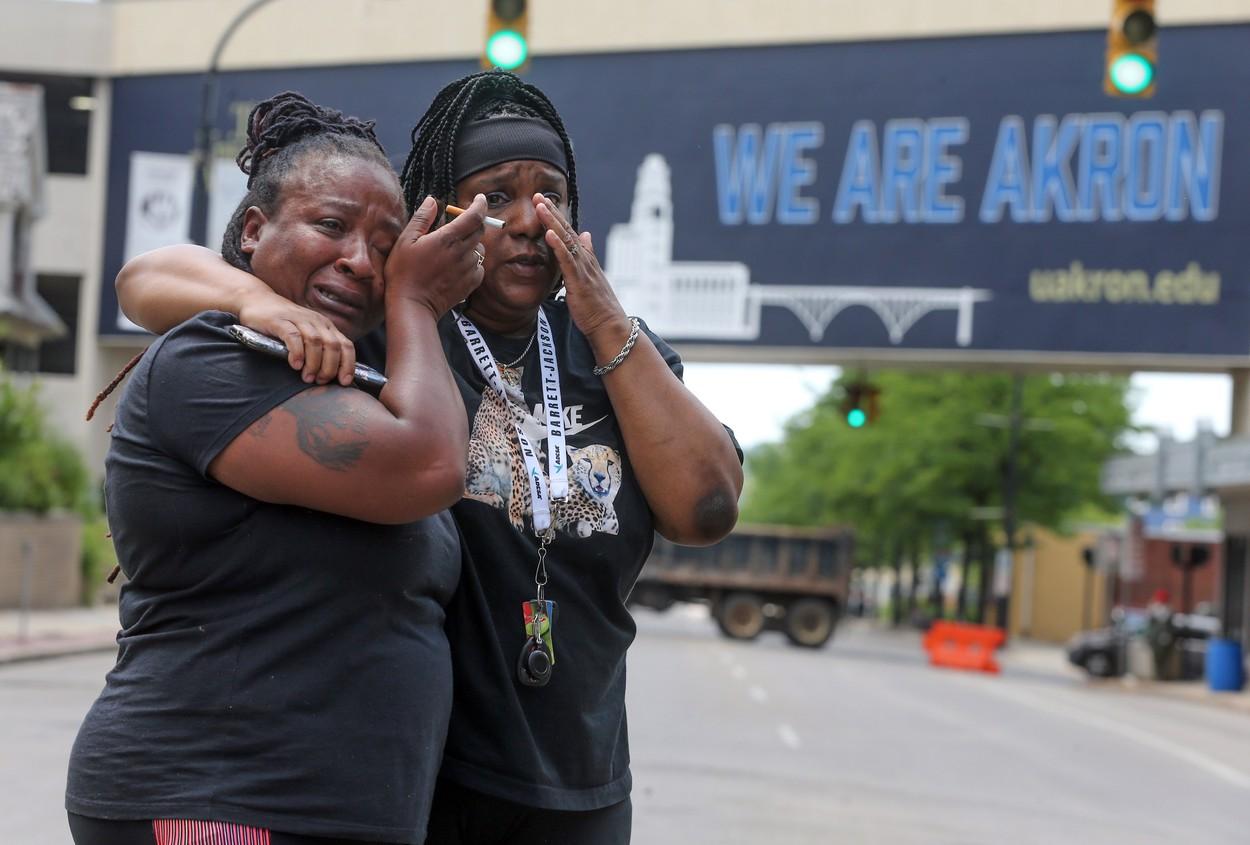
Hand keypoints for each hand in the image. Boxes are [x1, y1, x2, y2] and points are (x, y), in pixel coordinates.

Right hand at [237, 287, 356, 385]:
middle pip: (333, 345)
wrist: (256, 300)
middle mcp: (316, 321)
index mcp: (326, 326)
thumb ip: (319, 349)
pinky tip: (295, 365)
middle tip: (320, 381)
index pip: (346, 345)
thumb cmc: (283, 323)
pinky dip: (297, 352)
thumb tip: (331, 376)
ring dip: (314, 363)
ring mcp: (298, 319)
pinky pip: (293, 336)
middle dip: (329, 367)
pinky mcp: (280, 320)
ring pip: (315, 341)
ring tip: (307, 377)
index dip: (348, 365)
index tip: (344, 382)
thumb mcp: (306, 335)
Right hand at [385, 194, 486, 317]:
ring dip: (471, 243)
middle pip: (480, 230)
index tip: (480, 198)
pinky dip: (472, 262)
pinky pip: (479, 266)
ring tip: (452, 249)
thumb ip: (422, 218)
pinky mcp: (471, 283)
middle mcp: (462, 252)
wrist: (412, 305)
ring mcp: (469, 269)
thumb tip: (432, 200)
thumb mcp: (405, 241)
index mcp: (447, 238)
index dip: (480, 204)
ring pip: (480, 248)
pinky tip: (456, 266)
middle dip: (473, 223)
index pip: (475, 216)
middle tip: (457, 224)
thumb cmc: (403, 272)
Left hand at [534, 195, 629, 343]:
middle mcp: (585, 259)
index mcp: (585, 258)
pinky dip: (558, 246)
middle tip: (538, 195)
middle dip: (552, 212)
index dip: (556, 216)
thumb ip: (587, 254)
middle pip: (567, 230)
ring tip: (541, 206)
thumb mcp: (591, 275)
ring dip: (553, 222)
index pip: (569, 232)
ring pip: (566, 240)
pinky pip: (567, 261)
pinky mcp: (579, 281)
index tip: (544, 201)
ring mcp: (583, 269)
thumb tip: (585, 235)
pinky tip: (549, 234)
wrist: (609, 324)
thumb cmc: (598, 304)